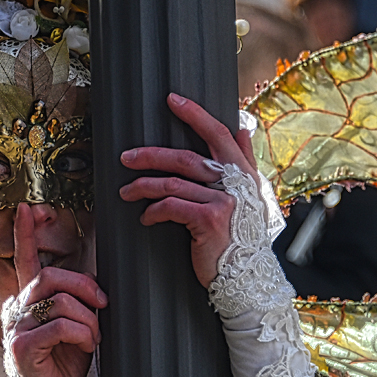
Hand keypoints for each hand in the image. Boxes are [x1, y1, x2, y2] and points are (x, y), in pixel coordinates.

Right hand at [3, 203, 105, 376]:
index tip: (26, 208)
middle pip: (51, 276)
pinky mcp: (23, 347)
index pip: (25, 260)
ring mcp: (16, 328)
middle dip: (85, 286)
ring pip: (61, 301)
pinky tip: (87, 346)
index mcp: (28, 301)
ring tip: (94, 336)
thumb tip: (92, 286)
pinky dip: (84, 334)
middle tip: (103, 304)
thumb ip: (74, 302)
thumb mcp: (74, 326)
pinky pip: (61, 325)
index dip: (26, 233)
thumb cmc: (64, 363)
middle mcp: (17, 310)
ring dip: (89, 318)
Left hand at [118, 92, 260, 288]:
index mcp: (242, 172)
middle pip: (184, 157)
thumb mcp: (250, 196)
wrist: (246, 277)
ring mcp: (224, 200)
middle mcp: (235, 182)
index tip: (172, 99)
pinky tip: (146, 217)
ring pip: (172, 183)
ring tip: (126, 192)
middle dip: (150, 155)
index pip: (218, 133)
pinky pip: (172, 207)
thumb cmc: (240, 237)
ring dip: (143, 186)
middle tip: (126, 157)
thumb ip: (243, 161)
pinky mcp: (209, 219)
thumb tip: (241, 128)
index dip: (195, 114)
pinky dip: (154, 211)